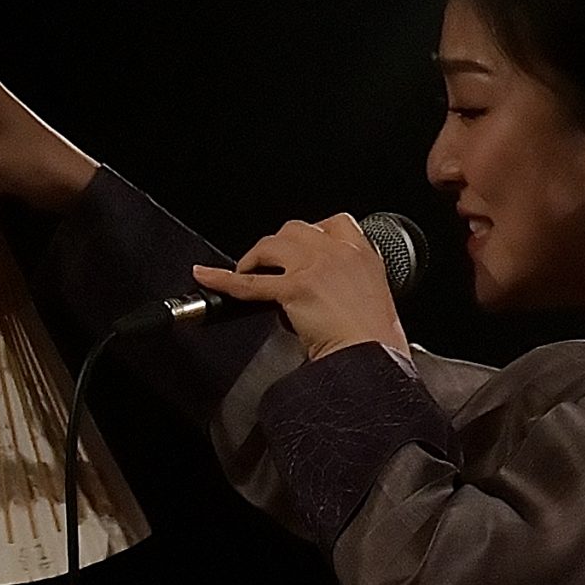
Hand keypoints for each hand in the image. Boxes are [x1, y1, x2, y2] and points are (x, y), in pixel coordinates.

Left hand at [192, 215, 406, 361]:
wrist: (374, 360)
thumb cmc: (378, 342)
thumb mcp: (375, 299)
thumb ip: (351, 285)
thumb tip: (326, 291)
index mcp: (363, 255)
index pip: (334, 223)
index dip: (312, 233)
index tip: (302, 246)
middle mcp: (337, 254)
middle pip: (295, 230)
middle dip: (278, 245)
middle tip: (272, 265)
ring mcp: (314, 268)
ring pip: (271, 245)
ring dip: (255, 258)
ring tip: (249, 272)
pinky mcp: (293, 289)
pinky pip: (248, 283)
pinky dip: (221, 278)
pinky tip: (206, 276)